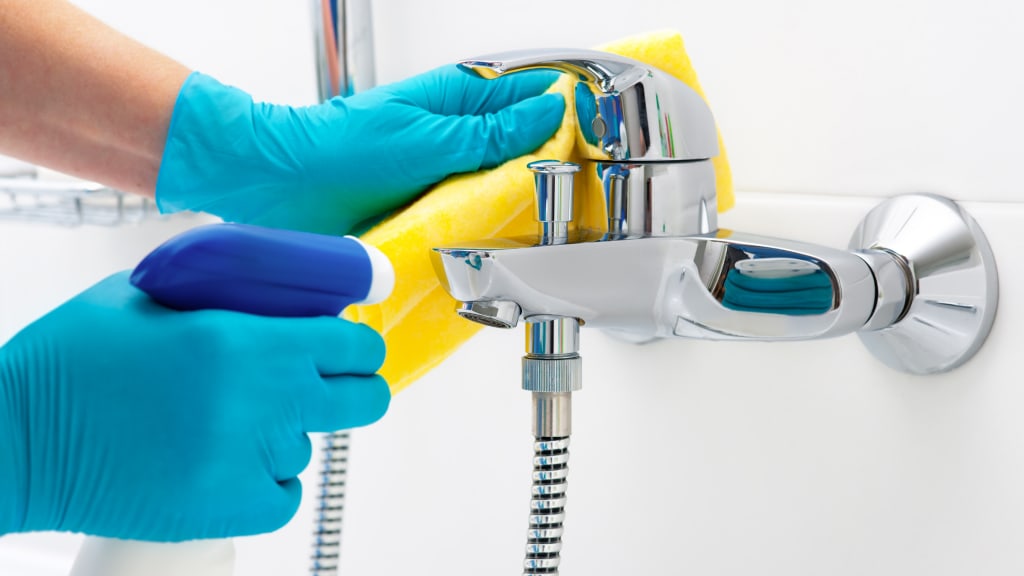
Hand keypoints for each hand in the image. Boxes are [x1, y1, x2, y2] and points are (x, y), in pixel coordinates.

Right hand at [0, 272, 388, 540]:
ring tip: (223, 424)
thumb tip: (286, 295)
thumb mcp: (152, 294)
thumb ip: (227, 292)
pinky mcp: (229, 511)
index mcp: (244, 341)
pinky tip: (224, 462)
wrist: (17, 439)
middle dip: (354, 389)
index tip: (347, 348)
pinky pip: (285, 494)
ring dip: (284, 434)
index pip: (353, 345)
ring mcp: (248, 462)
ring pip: (310, 446)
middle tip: (320, 387)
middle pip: (364, 401)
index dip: (357, 346)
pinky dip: (265, 481)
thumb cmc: (77, 358)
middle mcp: (259, 403)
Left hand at [156, 66, 565, 234]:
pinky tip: (504, 247)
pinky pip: (473, 220)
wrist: (279, 188)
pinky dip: (489, 232)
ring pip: (503, 188)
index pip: (534, 97)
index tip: (603, 140)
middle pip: (526, 148)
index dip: (571, 116)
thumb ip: (492, 132)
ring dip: (522, 207)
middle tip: (581, 197)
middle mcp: (456, 137)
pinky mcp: (431, 212)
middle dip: (554, 170)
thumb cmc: (340, 150)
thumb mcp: (428, 139)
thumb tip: (551, 112)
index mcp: (459, 99)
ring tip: (548, 227)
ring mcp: (445, 176)